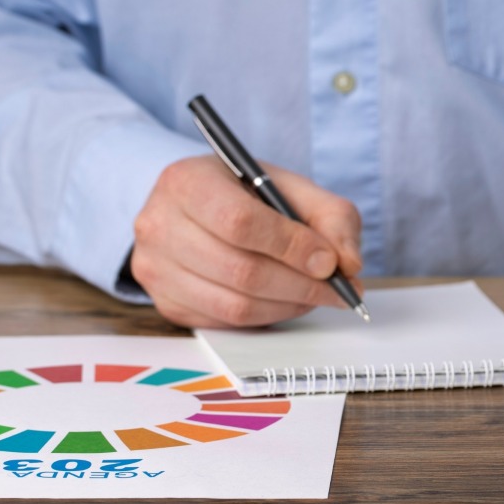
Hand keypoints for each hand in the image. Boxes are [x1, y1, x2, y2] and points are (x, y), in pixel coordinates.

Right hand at [130, 155, 363, 327]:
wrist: (200, 206)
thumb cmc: (249, 193)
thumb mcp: (293, 188)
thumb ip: (331, 217)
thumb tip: (349, 265)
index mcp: (187, 181)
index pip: (240, 222)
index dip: (291, 247)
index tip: (329, 262)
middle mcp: (158, 224)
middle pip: (239, 269)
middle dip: (300, 284)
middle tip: (338, 289)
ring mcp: (154, 268)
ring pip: (234, 304)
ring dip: (289, 305)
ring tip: (319, 294)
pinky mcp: (165, 302)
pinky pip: (225, 322)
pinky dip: (268, 317)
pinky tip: (288, 300)